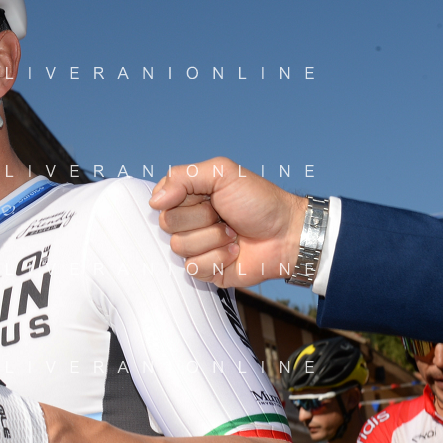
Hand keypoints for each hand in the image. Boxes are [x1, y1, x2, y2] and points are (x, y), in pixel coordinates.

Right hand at [148, 157, 308, 286]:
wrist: (288, 233)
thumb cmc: (260, 201)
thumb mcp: (223, 173)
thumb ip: (183, 176)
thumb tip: (155, 200)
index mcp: (188, 197)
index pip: (162, 200)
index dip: (182, 199)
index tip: (207, 196)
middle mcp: (189, 222)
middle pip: (168, 224)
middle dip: (201, 218)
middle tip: (223, 215)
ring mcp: (196, 246)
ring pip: (180, 246)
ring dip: (213, 239)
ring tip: (233, 234)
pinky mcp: (205, 269)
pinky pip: (193, 267)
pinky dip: (217, 258)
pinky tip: (234, 252)